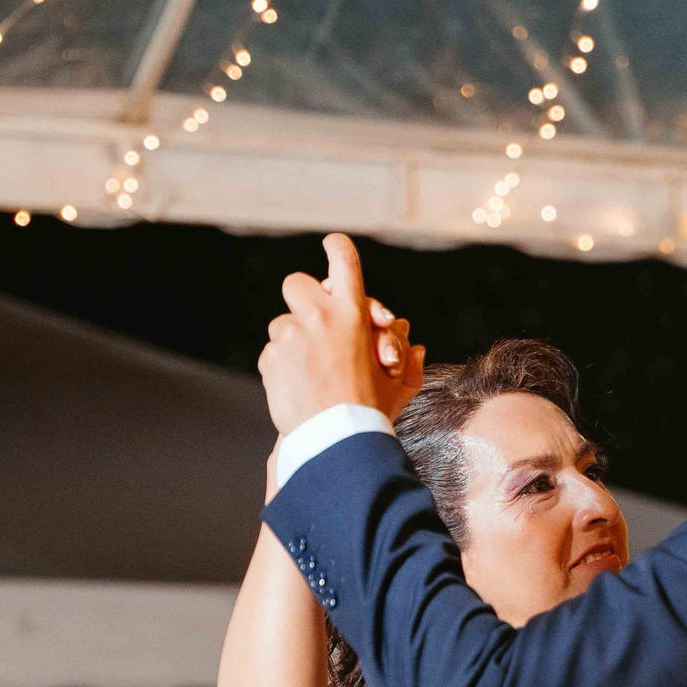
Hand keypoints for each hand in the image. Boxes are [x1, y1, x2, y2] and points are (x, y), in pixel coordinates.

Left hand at [258, 234, 424, 434]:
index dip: (337, 248)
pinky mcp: (271, 357)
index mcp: (354, 316)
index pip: (345, 262)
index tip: (332, 244)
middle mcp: (320, 318)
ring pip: (282, 324)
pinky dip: (282, 367)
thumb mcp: (398, 387)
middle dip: (303, 299)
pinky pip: (272, 353)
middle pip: (297, 283)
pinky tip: (298, 388)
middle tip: (313, 323)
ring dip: (293, 342)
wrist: (336, 442)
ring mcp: (291, 336)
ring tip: (311, 372)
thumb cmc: (371, 415)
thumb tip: (415, 348)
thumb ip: (407, 363)